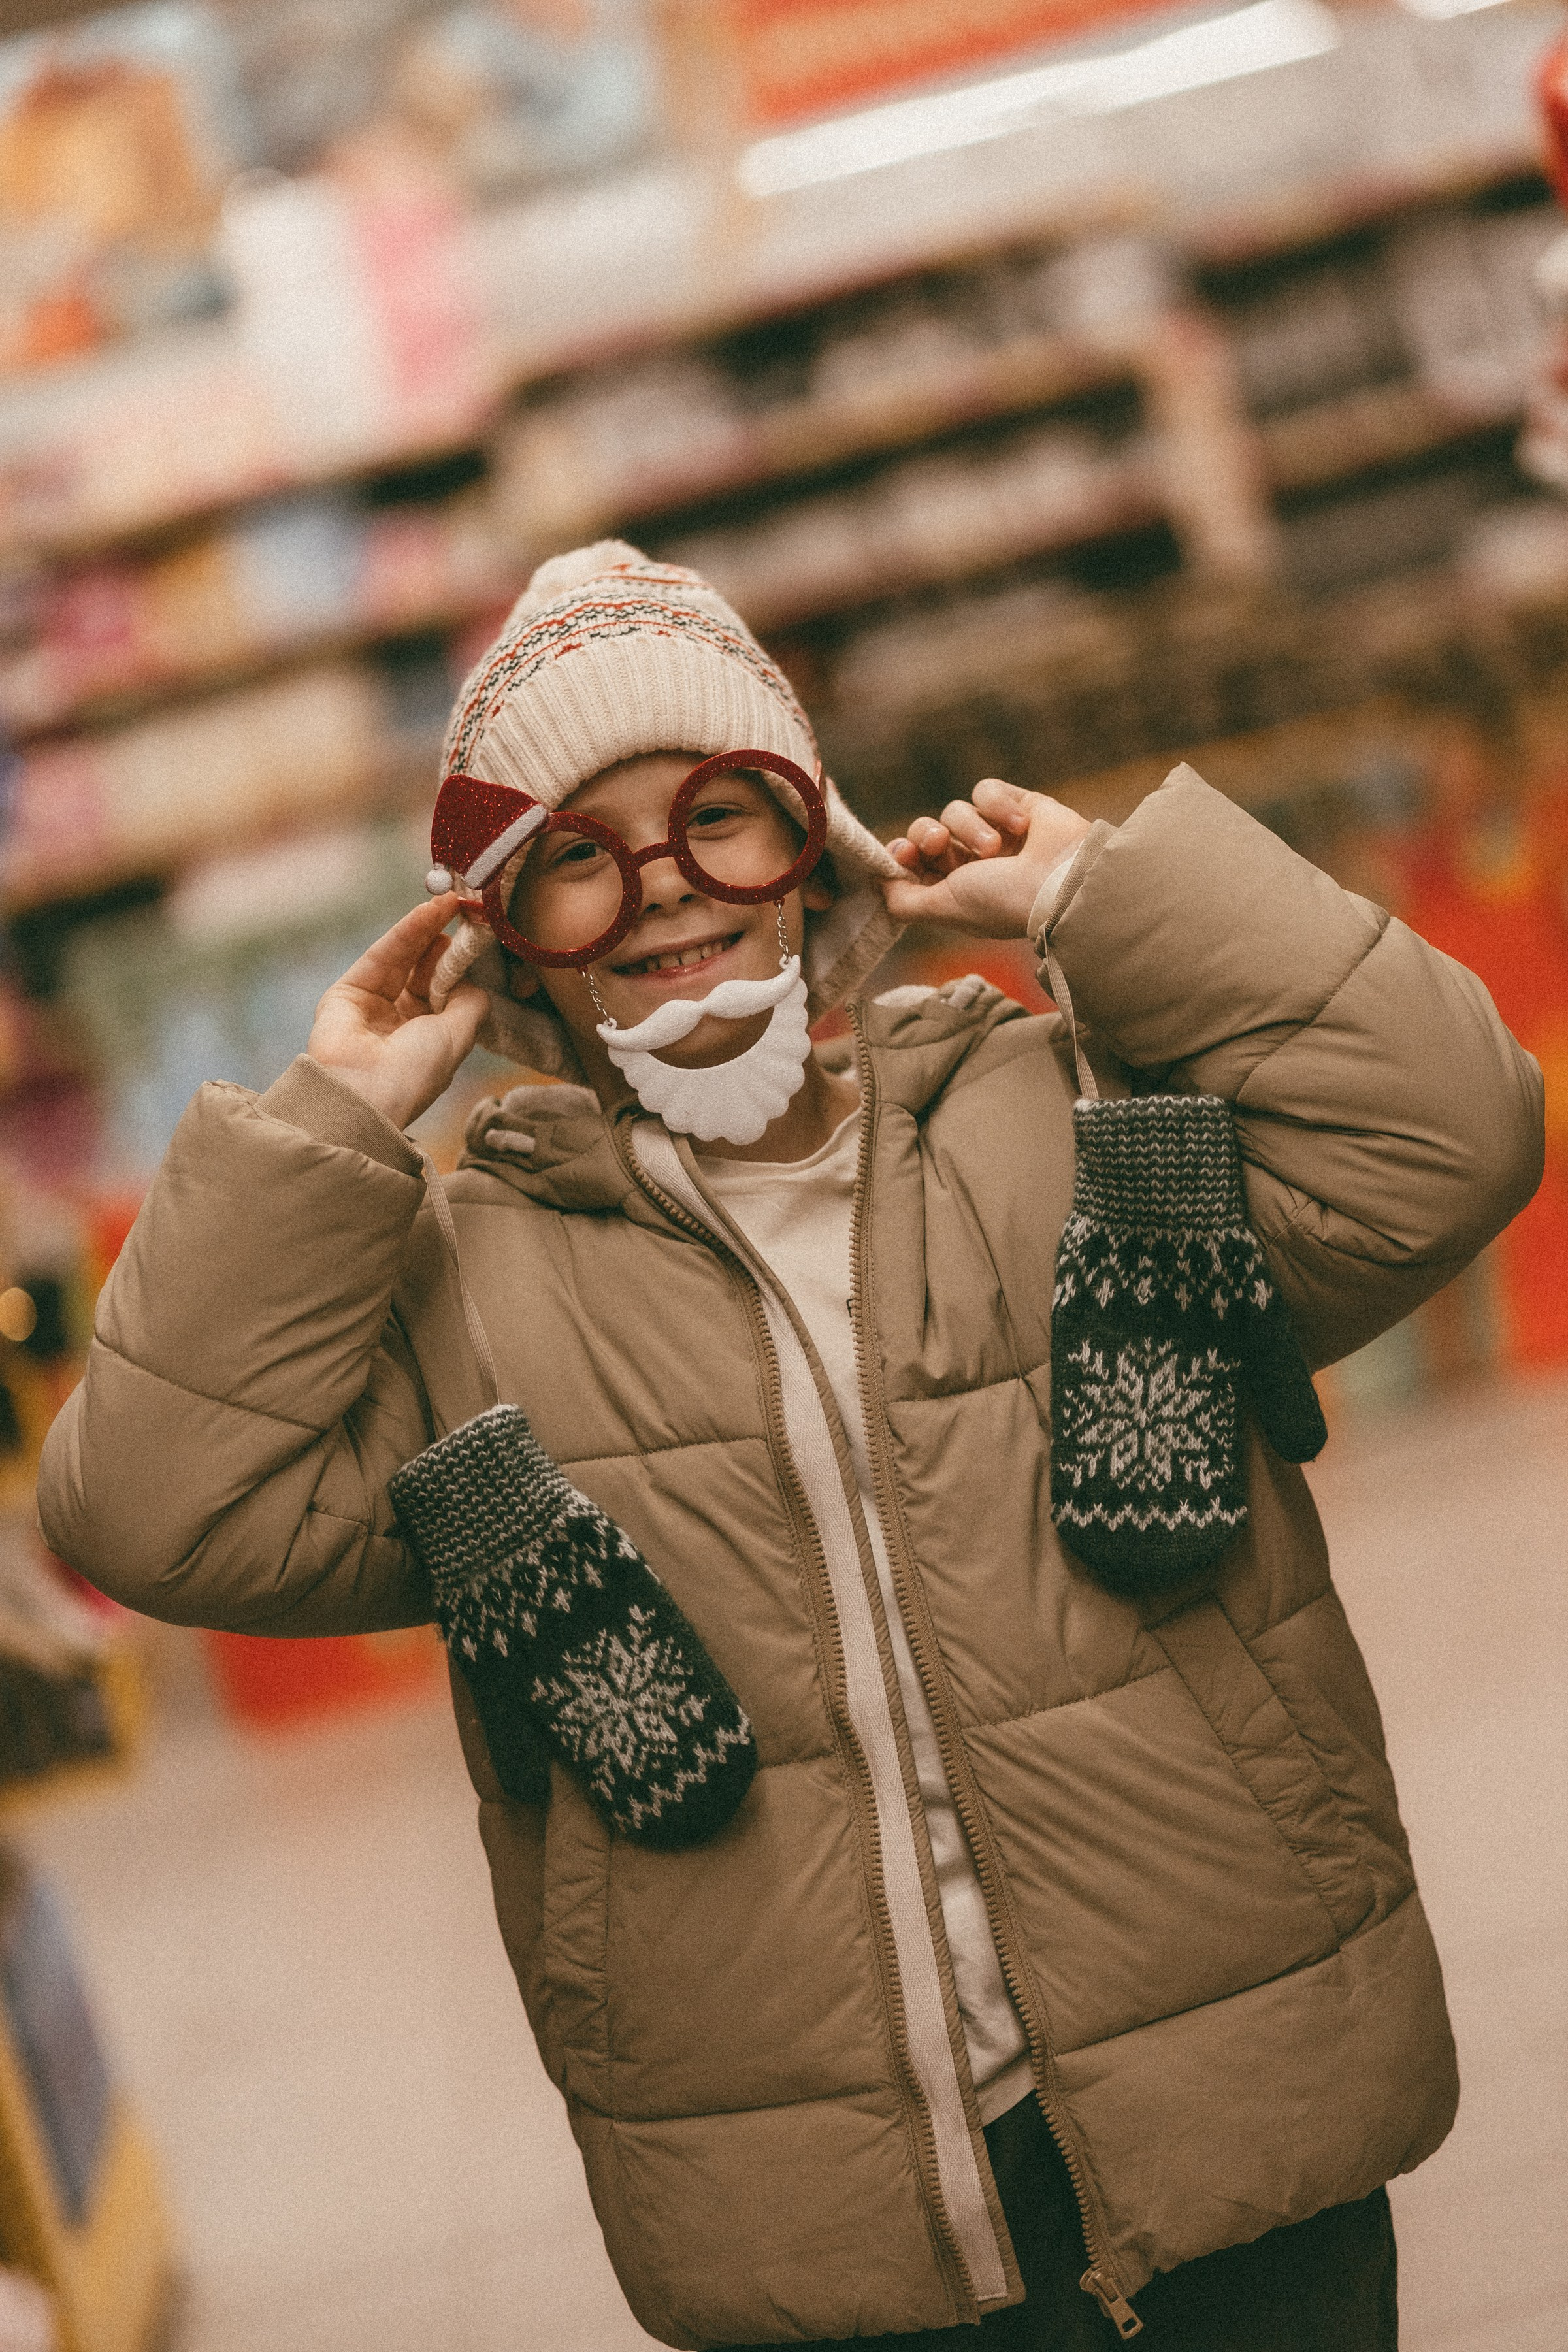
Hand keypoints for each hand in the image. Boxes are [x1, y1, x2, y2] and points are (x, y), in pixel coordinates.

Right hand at [308, 896, 486, 1131]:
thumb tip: (474, 979)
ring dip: (427, 929)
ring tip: (452, 902)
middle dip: (444, 945)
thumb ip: (470, 1003)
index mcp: (426, 1043)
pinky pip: (381, 956)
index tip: (479, 940)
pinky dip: (407, 932)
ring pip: (403, 960)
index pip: (444, 995)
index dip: (459, 968)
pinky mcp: (347, 992)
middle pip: (423, 973)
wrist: (362, 1094)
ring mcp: (371, 1008)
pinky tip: (430, 911)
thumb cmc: (415, 1073)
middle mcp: (399, 1025)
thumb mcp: (458, 1035)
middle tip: (467, 914)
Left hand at [883, 779, 1091, 937]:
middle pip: (927, 830)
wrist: (1063, 881)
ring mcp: (997, 833)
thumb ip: (905, 902)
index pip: (913, 862)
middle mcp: (973, 863)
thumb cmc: (1003, 902)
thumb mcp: (945, 908)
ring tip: (996, 849)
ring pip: (955, 810)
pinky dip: (998, 805)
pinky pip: (987, 790)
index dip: (903, 854)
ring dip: (971, 828)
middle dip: (928, 836)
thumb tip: (877, 885)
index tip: (904, 854)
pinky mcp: (1019, 805)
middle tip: (941, 845)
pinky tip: (1020, 825)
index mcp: (955, 890)